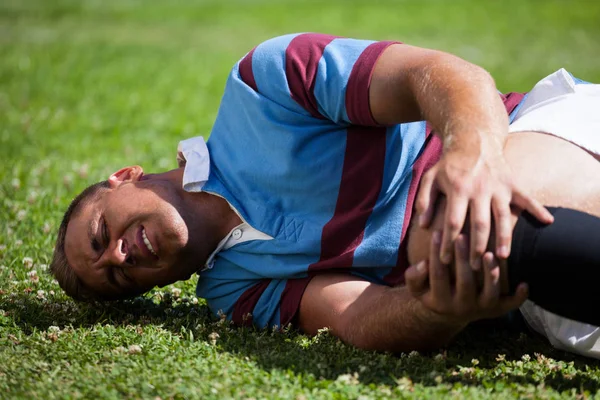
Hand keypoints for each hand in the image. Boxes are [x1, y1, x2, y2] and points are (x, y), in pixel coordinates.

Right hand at [405, 231, 527, 322]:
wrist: (451, 312)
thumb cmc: (432, 290)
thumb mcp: (417, 287)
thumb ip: (414, 276)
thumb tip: (423, 264)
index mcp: (440, 302)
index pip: (438, 275)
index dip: (437, 254)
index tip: (437, 233)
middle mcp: (462, 308)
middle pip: (465, 282)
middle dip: (463, 258)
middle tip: (463, 235)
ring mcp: (481, 310)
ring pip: (489, 292)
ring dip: (490, 273)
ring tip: (488, 253)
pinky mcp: (497, 311)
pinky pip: (510, 305)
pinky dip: (518, 296)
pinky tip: (523, 282)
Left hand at [415, 147, 552, 267]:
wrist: (473, 140)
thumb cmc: (449, 164)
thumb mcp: (430, 178)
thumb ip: (423, 201)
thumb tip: (423, 225)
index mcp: (458, 189)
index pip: (453, 222)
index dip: (449, 243)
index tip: (445, 260)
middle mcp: (480, 189)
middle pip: (480, 223)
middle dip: (477, 247)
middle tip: (474, 267)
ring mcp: (498, 187)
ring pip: (503, 216)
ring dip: (504, 237)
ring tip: (503, 257)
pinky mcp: (512, 183)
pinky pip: (526, 198)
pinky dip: (538, 209)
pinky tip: (549, 222)